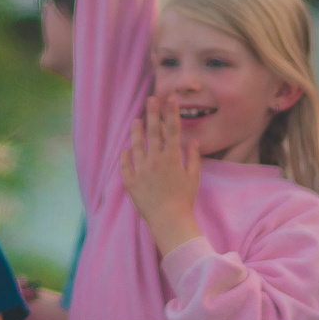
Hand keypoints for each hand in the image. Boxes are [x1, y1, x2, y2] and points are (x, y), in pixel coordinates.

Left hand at [120, 93, 203, 249]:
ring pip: (136, 146)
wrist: (168, 220)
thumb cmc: (184, 200)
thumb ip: (193, 157)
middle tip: (151, 99)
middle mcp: (155, 161)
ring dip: (136, 131)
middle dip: (153, 114)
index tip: (170, 99)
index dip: (171, 113)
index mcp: (171, 158)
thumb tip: (193, 141)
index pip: (173, 130)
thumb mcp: (193, 177)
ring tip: (136, 121)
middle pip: (154, 132)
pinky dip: (125, 155)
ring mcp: (141, 171)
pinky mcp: (130, 182)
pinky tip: (126, 148)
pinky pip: (125, 165)